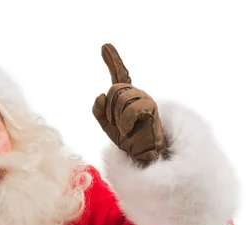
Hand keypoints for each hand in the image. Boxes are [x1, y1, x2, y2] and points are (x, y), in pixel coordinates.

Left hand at [92, 43, 167, 165]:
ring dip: (118, 118)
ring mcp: (144, 98)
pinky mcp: (150, 107)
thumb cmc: (128, 138)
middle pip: (114, 89)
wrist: (142, 152)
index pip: (120, 74)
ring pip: (121, 98)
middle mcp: (136, 93)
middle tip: (118, 125)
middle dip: (110, 110)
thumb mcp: (107, 125)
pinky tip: (128, 129)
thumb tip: (101, 95)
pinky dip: (125, 121)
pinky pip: (131, 109)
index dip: (113, 60)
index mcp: (126, 96)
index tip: (104, 47)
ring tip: (125, 129)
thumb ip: (99, 110)